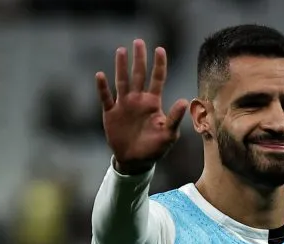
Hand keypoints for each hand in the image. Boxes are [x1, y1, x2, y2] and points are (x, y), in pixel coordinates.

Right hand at [96, 39, 188, 174]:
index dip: (159, 64)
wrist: (136, 162)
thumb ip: (175, 118)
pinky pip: (106, 98)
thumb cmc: (155, 148)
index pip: (157, 79)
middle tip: (139, 41)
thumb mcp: (168, 135)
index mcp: (153, 103)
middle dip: (139, 59)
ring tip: (121, 51)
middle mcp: (138, 100)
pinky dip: (102, 88)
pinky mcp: (111, 114)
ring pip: (122, 81)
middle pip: (139, 75)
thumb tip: (184, 100)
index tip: (159, 49)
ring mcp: (124, 105)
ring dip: (121, 67)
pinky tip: (100, 76)